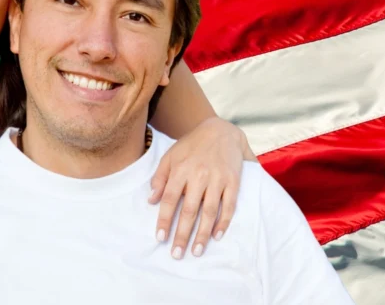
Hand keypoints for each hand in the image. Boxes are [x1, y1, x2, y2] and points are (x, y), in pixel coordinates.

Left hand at [149, 117, 253, 258]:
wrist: (220, 130)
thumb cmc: (192, 145)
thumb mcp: (170, 156)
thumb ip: (160, 177)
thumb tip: (151, 200)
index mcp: (181, 169)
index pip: (169, 199)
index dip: (164, 219)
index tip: (160, 237)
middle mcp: (199, 175)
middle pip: (189, 210)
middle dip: (182, 234)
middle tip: (177, 254)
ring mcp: (218, 179)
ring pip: (209, 211)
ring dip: (202, 234)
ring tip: (196, 251)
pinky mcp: (233, 181)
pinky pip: (229, 205)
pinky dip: (224, 222)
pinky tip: (217, 236)